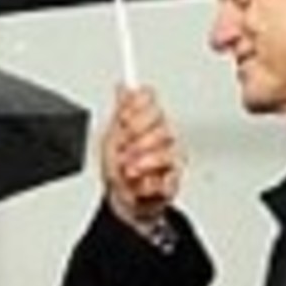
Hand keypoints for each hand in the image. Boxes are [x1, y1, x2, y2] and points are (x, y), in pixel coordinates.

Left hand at [101, 85, 182, 235]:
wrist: (122, 199)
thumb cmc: (118, 167)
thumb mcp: (110, 137)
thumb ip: (121, 111)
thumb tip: (122, 86)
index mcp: (146, 119)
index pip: (149, 97)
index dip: (136, 105)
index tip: (123, 118)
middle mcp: (161, 133)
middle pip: (160, 120)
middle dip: (136, 135)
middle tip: (122, 148)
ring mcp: (170, 155)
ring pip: (166, 149)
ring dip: (143, 161)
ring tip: (128, 170)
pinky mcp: (175, 178)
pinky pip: (169, 176)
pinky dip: (149, 182)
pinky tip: (139, 182)